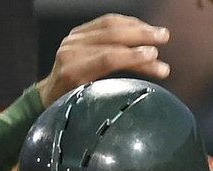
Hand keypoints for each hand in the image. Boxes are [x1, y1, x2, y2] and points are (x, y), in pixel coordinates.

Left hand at [38, 14, 171, 107]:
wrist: (50, 96)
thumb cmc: (71, 106)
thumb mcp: (90, 106)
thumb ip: (112, 93)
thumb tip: (141, 89)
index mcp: (73, 73)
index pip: (108, 58)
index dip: (134, 56)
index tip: (154, 56)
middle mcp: (70, 52)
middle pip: (111, 36)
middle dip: (141, 36)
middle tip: (163, 39)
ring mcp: (73, 39)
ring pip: (110, 25)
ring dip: (138, 28)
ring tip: (159, 33)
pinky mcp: (78, 33)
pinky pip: (105, 22)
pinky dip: (127, 23)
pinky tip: (142, 28)